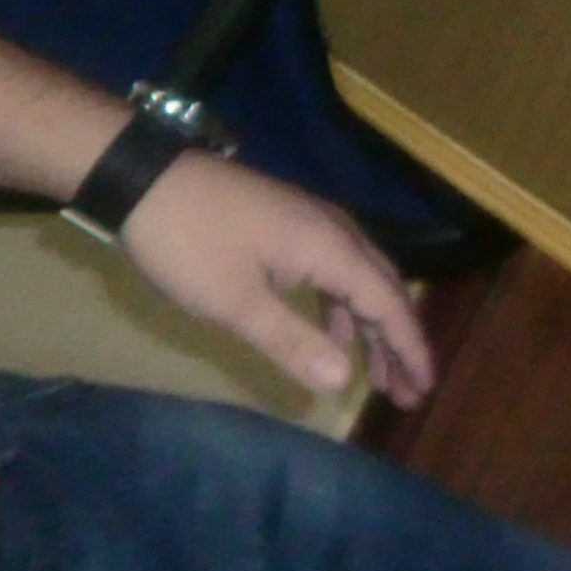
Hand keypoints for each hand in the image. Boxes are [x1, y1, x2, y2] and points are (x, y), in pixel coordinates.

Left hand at [122, 153, 436, 408]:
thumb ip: (291, 341)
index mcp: (331, 248)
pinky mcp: (291, 226)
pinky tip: (335, 335)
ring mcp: (314, 225)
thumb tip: (342, 382)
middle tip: (410, 391)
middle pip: (385, 291)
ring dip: (372, 329)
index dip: (410, 347)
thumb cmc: (190, 243)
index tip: (426, 387)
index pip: (388, 303)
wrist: (145, 179)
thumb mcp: (234, 302)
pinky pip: (337, 272)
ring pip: (361, 281)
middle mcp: (336, 232)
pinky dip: (344, 310)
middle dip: (399, 343)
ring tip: (378, 376)